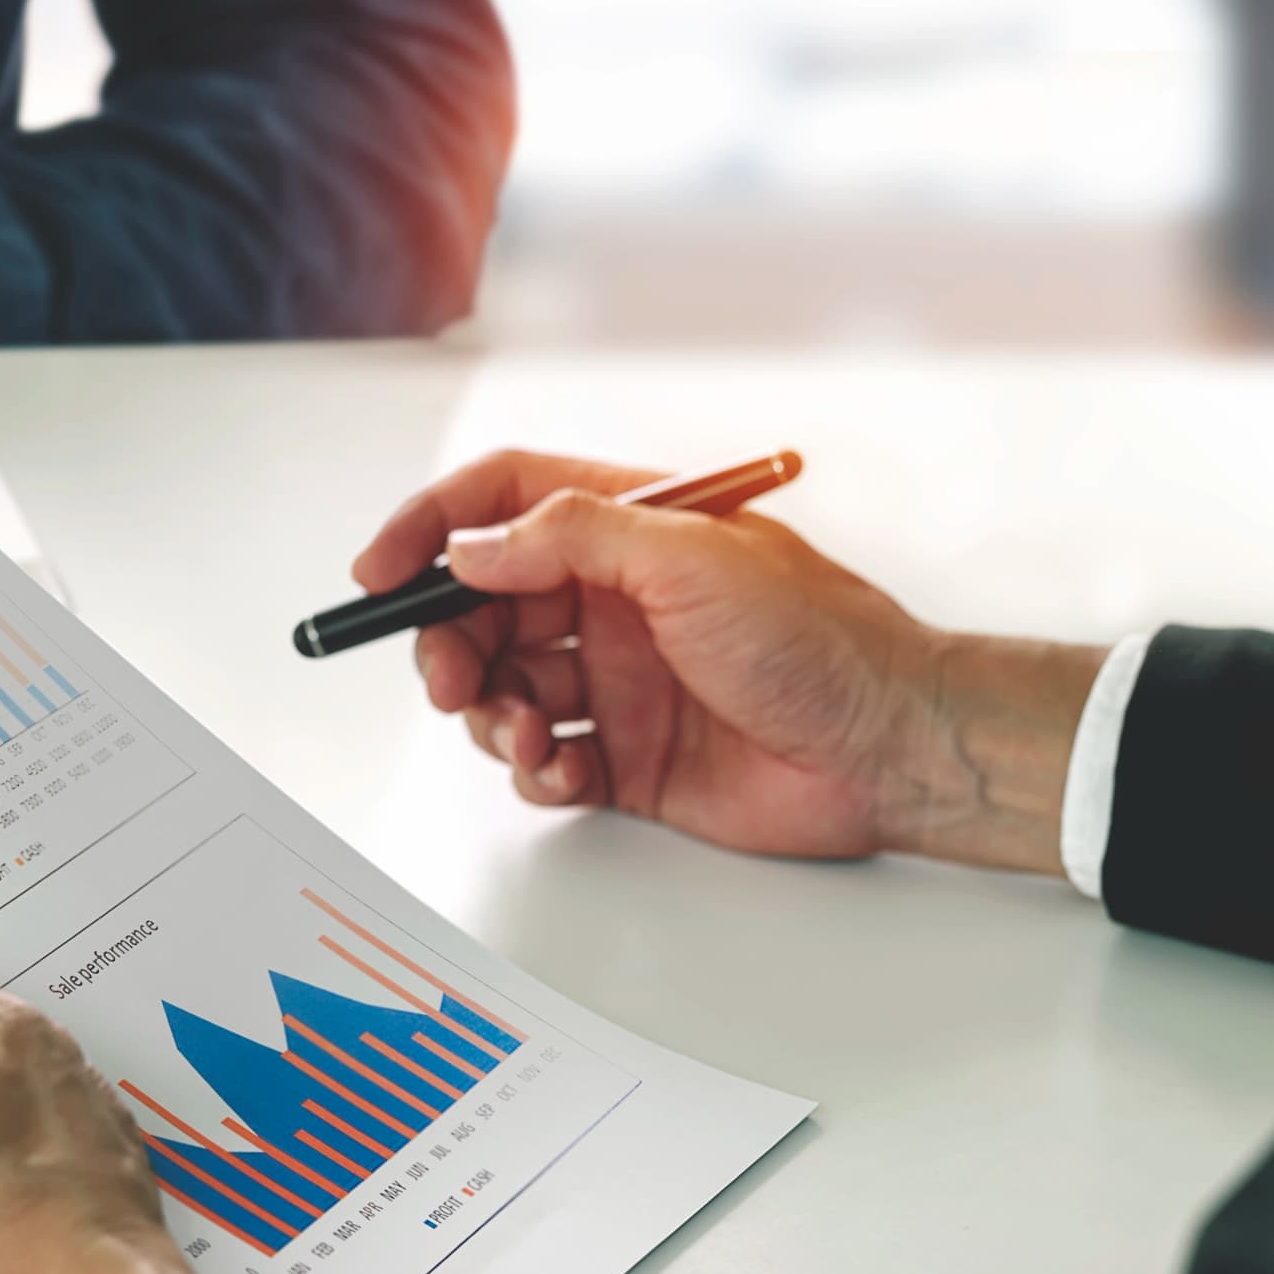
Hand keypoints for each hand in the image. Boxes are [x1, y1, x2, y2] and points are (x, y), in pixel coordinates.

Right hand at [359, 449, 1103, 870]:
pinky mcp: (622, 756)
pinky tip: (562, 770)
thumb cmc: (824, 642)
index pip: (502, 502)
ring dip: (488, 711)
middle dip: (448, 642)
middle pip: (481, 604)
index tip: (380, 573)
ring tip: (526, 733)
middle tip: (451, 678)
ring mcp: (615, 679)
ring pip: (499, 685)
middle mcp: (612, 601)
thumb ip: (569, 538)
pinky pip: (538, 760)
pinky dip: (530, 769)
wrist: (892, 749)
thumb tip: (472, 545)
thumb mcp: (690, 559)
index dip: (431, 528)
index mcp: (629, 532)